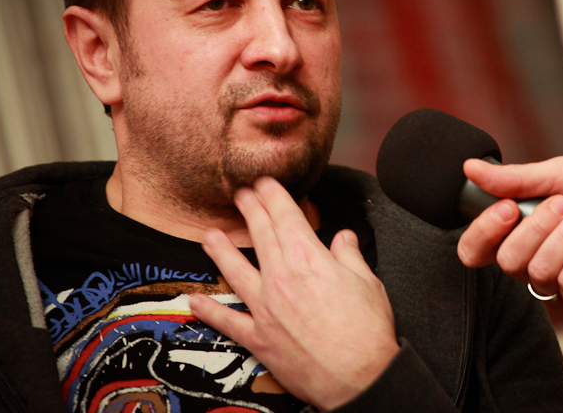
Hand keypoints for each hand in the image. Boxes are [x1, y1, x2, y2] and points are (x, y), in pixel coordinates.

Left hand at [190, 176, 398, 409]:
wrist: (359, 377)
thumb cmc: (368, 331)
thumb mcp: (367, 281)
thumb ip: (349, 254)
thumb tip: (343, 238)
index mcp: (309, 259)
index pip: (286, 216)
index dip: (274, 196)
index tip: (265, 184)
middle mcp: (281, 278)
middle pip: (261, 236)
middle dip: (249, 210)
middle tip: (240, 195)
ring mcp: (266, 308)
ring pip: (236, 271)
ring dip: (221, 250)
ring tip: (209, 235)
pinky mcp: (259, 338)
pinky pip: (228, 321)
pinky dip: (209, 311)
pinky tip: (195, 301)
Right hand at [457, 157, 562, 322]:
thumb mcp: (561, 174)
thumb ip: (514, 179)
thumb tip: (471, 168)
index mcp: (523, 233)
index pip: (478, 250)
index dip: (484, 233)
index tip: (507, 209)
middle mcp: (536, 262)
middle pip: (508, 261)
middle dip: (539, 226)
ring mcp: (561, 286)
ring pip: (539, 273)